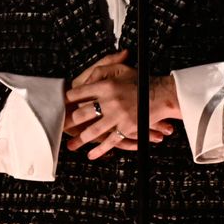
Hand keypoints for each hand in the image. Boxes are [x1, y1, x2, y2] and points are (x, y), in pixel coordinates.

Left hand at [63, 49, 179, 159]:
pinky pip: (110, 141)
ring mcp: (118, 116)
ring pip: (93, 130)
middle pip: (83, 113)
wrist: (162, 94)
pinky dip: (100, 149)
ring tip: (71, 145)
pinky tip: (91, 154)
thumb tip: (87, 79)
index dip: (68, 99)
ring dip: (80, 139)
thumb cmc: (140, 81)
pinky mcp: (126, 128)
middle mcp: (110, 101)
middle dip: (70, 121)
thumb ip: (102, 69)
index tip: (61, 104)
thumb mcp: (120, 69)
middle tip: (61, 126)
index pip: (80, 93)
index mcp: (106, 85)